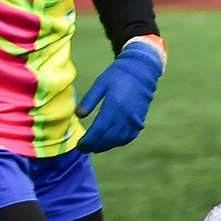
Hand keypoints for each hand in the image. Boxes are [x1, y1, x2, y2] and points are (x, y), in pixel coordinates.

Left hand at [76, 36, 164, 152]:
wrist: (141, 72)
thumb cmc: (117, 76)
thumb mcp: (100, 84)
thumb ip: (89, 101)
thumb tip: (78, 115)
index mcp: (113, 107)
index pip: (98, 131)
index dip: (88, 141)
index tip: (79, 145)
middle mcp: (125, 117)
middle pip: (108, 138)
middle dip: (94, 146)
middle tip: (84, 149)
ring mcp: (134, 120)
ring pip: (118, 140)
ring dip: (106, 146)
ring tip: (95, 147)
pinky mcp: (140, 121)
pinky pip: (129, 137)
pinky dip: (119, 142)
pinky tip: (111, 142)